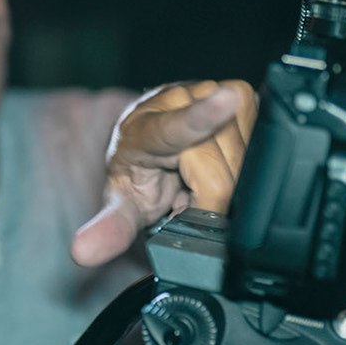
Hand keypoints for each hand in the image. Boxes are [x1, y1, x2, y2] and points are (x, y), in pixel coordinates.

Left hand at [71, 79, 257, 267]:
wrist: (148, 141)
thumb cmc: (138, 171)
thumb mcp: (121, 204)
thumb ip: (109, 228)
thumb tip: (82, 252)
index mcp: (147, 128)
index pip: (177, 126)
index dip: (204, 116)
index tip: (227, 99)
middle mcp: (181, 100)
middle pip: (222, 178)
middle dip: (208, 204)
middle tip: (186, 199)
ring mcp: (213, 91)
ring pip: (247, 166)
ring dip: (228, 185)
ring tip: (201, 179)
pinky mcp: (241, 94)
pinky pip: (262, 146)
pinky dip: (247, 165)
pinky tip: (223, 162)